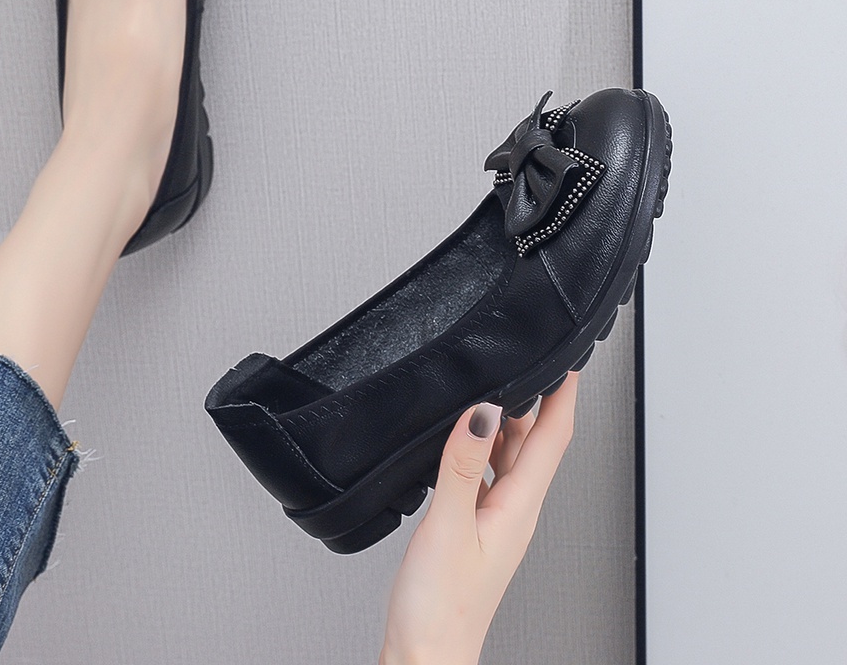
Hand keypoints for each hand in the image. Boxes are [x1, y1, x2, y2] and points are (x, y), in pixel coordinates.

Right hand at [380, 373, 577, 664]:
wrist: (426, 654)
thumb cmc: (440, 606)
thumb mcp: (448, 525)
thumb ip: (461, 465)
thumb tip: (481, 412)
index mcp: (520, 508)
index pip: (554, 438)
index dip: (564, 395)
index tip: (568, 360)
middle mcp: (516, 512)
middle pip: (536, 444)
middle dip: (536, 400)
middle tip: (527, 363)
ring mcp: (498, 521)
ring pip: (511, 459)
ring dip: (508, 424)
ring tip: (493, 392)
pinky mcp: (477, 528)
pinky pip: (489, 476)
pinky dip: (482, 451)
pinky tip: (462, 445)